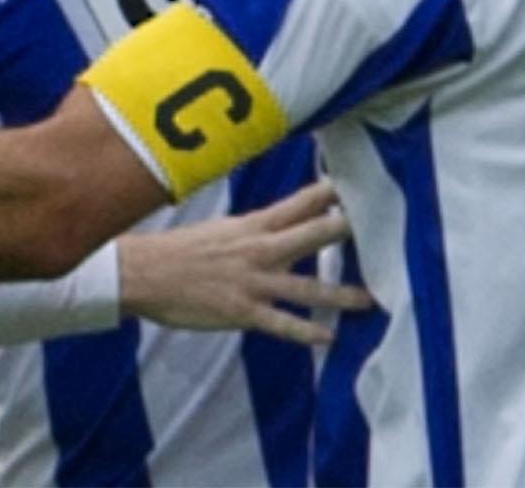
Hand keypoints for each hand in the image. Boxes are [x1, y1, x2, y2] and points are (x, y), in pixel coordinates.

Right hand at [117, 181, 372, 346]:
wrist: (144, 273)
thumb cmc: (181, 250)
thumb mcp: (222, 229)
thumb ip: (255, 227)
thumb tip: (284, 219)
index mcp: (252, 226)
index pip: (299, 204)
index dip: (329, 194)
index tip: (356, 186)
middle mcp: (258, 250)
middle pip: (312, 235)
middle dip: (345, 231)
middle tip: (381, 228)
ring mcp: (252, 282)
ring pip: (307, 287)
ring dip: (341, 294)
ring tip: (370, 300)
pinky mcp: (242, 311)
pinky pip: (281, 324)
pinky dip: (306, 332)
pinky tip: (328, 338)